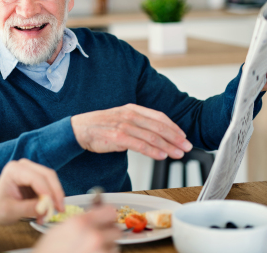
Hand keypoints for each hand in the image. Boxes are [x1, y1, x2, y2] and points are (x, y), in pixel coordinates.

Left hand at [0, 159, 64, 224]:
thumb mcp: (11, 211)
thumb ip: (28, 209)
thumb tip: (45, 208)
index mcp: (14, 170)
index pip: (35, 177)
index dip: (46, 190)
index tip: (53, 206)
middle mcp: (24, 166)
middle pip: (47, 175)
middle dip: (56, 193)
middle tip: (60, 210)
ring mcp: (32, 170)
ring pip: (52, 181)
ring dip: (55, 197)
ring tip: (49, 215)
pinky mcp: (38, 178)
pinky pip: (51, 186)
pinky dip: (52, 199)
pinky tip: (47, 212)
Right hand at [33, 205, 121, 252]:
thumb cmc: (49, 251)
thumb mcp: (60, 229)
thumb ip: (81, 220)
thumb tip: (96, 212)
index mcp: (81, 223)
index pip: (110, 211)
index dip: (107, 214)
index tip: (105, 217)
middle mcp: (94, 237)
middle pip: (116, 230)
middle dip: (109, 232)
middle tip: (99, 236)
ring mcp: (100, 252)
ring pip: (114, 246)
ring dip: (106, 247)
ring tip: (91, 250)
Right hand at [71, 104, 192, 160]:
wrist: (79, 129)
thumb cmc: (100, 127)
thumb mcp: (120, 119)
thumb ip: (137, 124)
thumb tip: (155, 135)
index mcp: (132, 109)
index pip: (158, 117)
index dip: (173, 127)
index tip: (183, 136)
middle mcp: (130, 115)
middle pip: (159, 127)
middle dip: (176, 138)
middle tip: (187, 146)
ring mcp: (124, 126)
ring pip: (152, 137)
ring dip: (168, 146)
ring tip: (178, 154)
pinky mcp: (118, 137)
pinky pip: (140, 145)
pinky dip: (153, 151)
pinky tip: (161, 156)